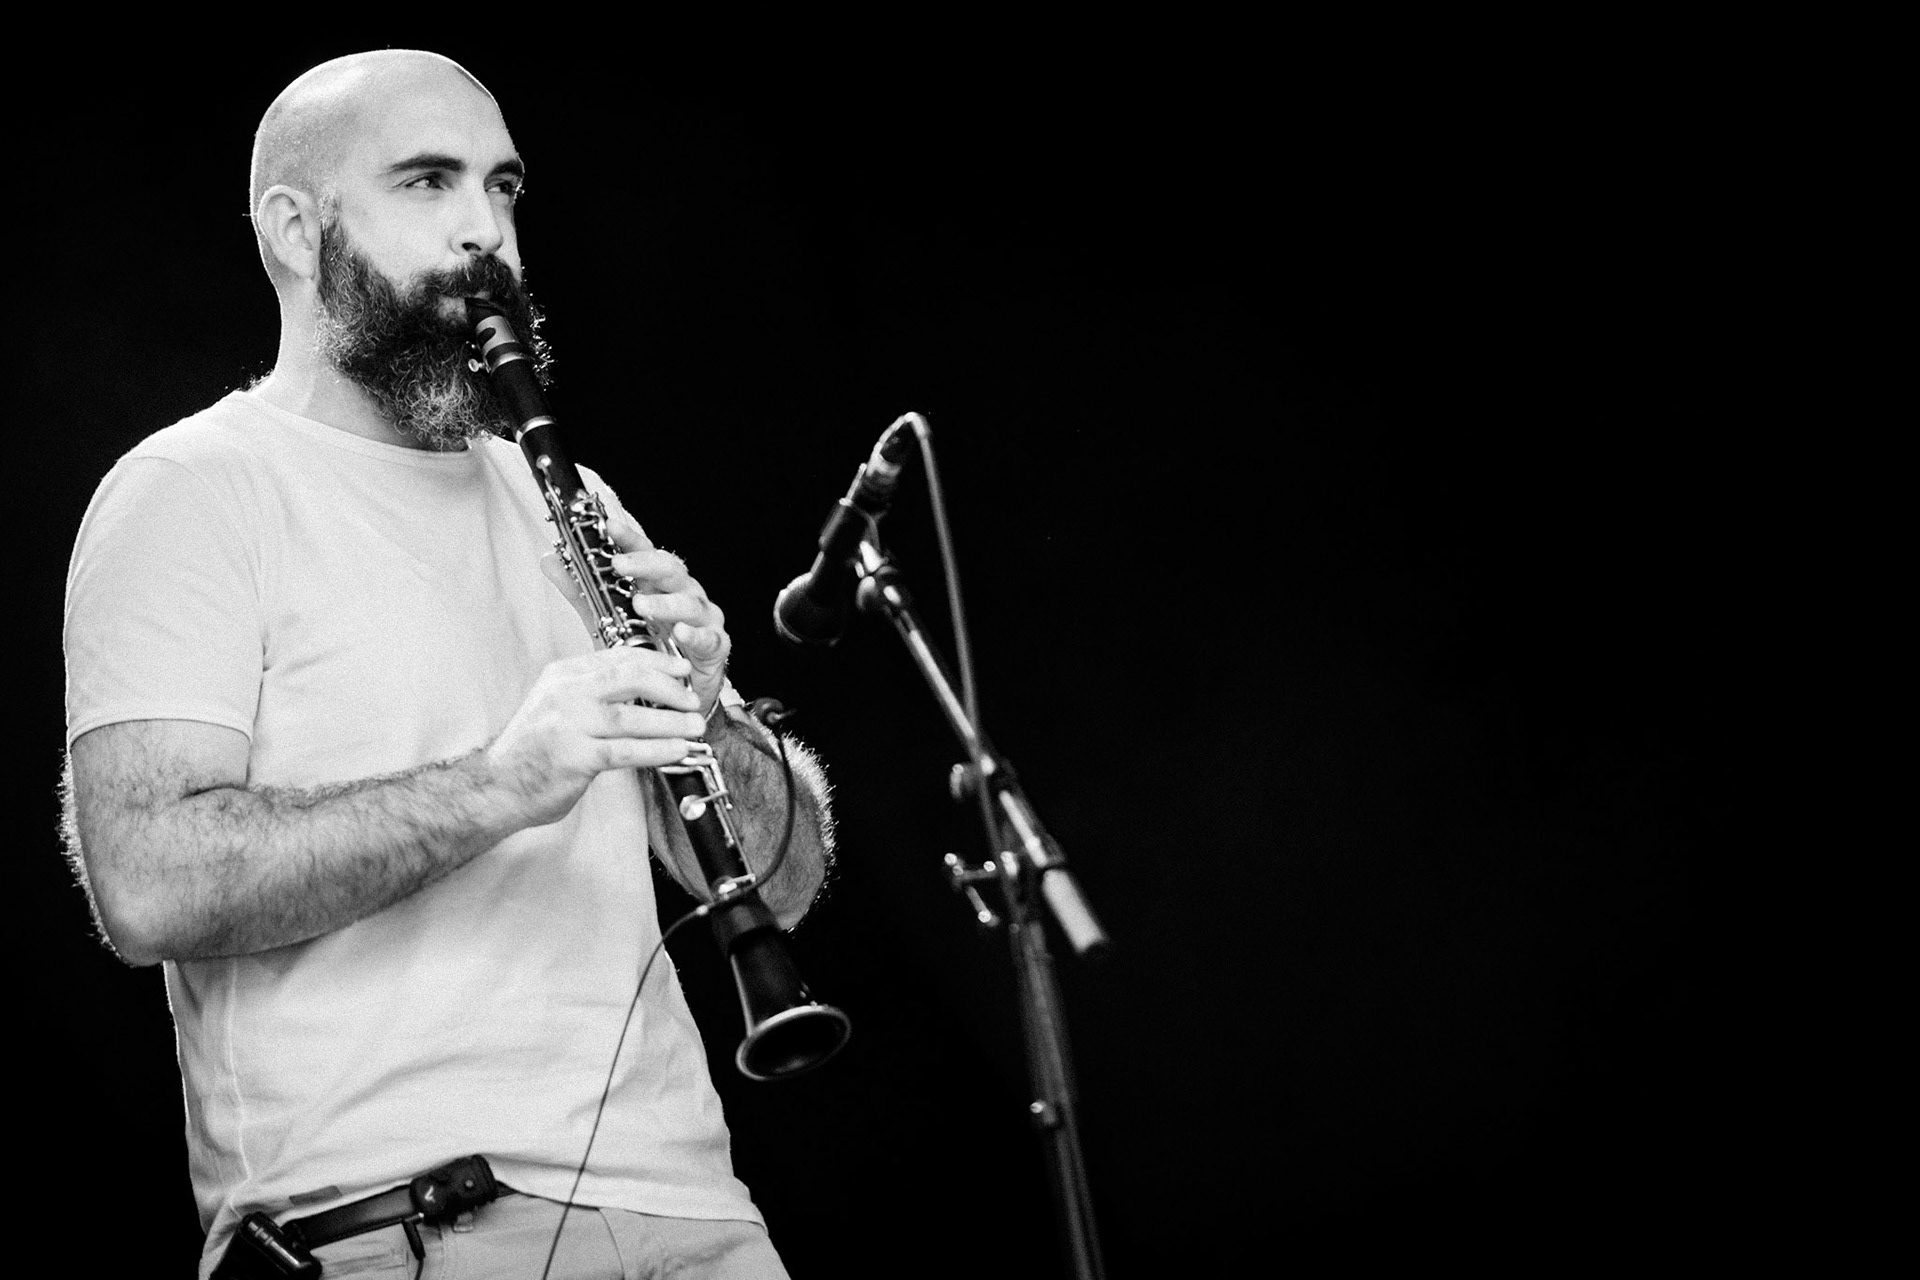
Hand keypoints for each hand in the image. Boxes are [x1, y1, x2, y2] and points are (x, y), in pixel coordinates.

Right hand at [484, 646, 707, 828]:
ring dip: (671, 722)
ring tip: (695, 726)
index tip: (680, 669)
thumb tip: (643, 684)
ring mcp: (568, 724)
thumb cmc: (533, 750)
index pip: (618, 657)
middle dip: (669, 687)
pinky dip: (658, 750)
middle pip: (630, 678)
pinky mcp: (575, 756)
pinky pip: (627, 750)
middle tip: (693, 698)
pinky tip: (678, 750)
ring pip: (632, 717)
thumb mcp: (556, 705)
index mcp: (562, 675)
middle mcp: (564, 693)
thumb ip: (591, 691)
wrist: (496, 787)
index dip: (657, 661)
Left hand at [601, 505, 731, 716]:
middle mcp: (684, 594)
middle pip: (670, 570)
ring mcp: (703, 619)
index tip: (610, 527)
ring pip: (690, 602)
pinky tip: (681, 633)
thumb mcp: (607, 620)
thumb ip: (581, 592)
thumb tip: (550, 560)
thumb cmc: (646, 651)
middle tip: (620, 566)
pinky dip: (695, 635)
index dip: (630, 538)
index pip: (646, 553)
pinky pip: (709, 638)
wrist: (672, 695)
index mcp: (659, 584)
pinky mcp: (716, 646)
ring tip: (642, 606)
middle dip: (645, 565)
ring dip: (665, 602)